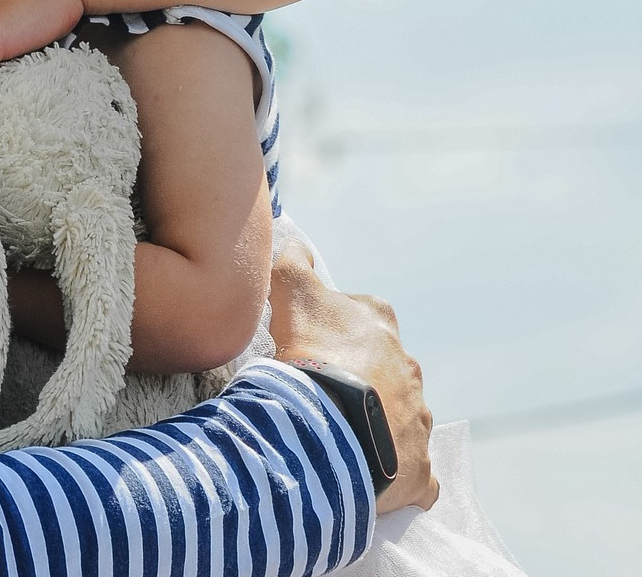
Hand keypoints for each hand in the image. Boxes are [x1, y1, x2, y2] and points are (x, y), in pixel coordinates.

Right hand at [268, 242, 436, 514]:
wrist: (329, 425)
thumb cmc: (312, 351)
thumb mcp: (293, 291)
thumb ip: (294, 262)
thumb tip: (296, 241)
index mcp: (382, 325)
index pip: (363, 314)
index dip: (335, 325)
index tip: (311, 340)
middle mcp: (408, 368)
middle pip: (384, 367)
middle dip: (361, 376)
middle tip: (322, 389)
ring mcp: (417, 419)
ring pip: (401, 416)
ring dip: (378, 421)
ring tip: (339, 432)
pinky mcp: (419, 467)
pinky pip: (413, 470)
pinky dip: (397, 471)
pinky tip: (373, 472)